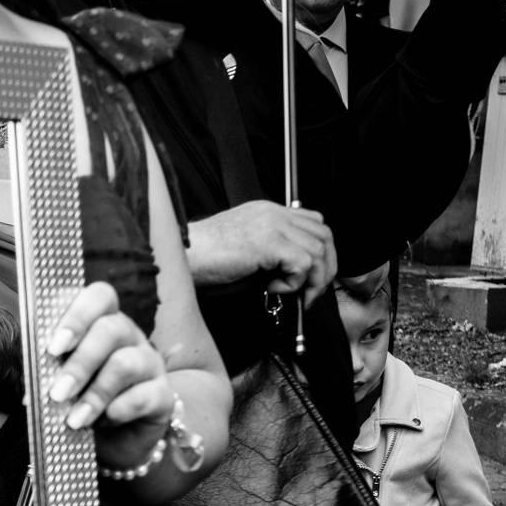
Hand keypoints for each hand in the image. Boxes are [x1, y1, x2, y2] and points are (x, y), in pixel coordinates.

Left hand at [43, 282, 174, 466]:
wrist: (112, 443)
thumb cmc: (79, 403)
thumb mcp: (58, 384)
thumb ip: (45, 373)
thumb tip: (30, 383)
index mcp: (100, 323)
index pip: (99, 297)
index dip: (76, 316)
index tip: (53, 347)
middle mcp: (129, 337)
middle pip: (111, 329)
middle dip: (80, 363)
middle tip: (57, 393)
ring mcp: (150, 363)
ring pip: (126, 363)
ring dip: (95, 394)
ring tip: (74, 420)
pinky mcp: (163, 395)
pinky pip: (145, 396)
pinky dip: (120, 410)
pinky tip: (105, 422)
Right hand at [185, 201, 337, 307]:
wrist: (181, 258)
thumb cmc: (202, 260)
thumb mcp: (245, 252)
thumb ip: (271, 256)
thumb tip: (293, 278)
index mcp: (266, 212)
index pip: (312, 224)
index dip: (319, 251)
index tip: (310, 276)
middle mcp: (273, 214)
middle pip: (324, 235)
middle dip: (324, 268)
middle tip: (311, 292)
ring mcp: (272, 225)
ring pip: (318, 250)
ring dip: (308, 279)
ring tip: (285, 291)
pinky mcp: (269, 242)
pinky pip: (302, 263)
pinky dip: (293, 282)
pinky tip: (270, 287)